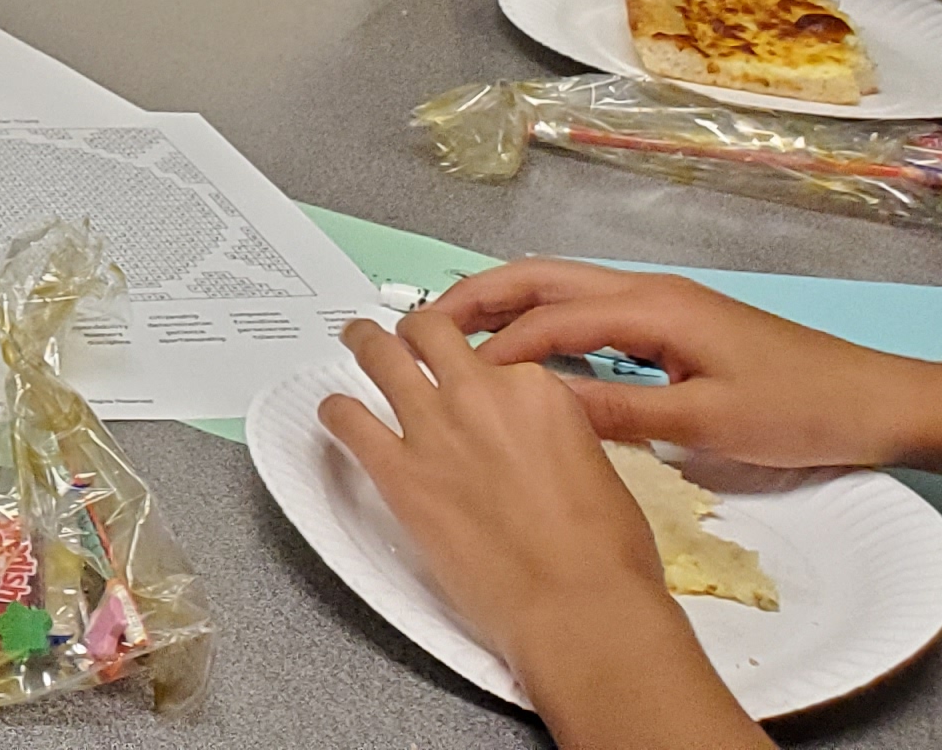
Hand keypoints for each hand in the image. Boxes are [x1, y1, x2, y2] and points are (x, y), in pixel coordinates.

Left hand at [319, 312, 725, 724]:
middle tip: (401, 339)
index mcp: (537, 391)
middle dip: (414, 333)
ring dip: (364, 344)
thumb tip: (530, 445)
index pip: (495, 358)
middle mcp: (480, 395)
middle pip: (430, 333)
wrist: (580, 608)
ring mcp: (435, 429)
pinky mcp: (399, 473)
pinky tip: (335, 415)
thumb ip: (553, 439)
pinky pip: (348, 421)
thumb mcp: (596, 470)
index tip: (471, 383)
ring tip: (357, 342)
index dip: (480, 372)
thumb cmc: (606, 557)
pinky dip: (337, 413)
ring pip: (380, 356)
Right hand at [440, 262, 941, 481]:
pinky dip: (544, 320)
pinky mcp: (675, 324)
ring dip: (507, 304)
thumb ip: (621, 411)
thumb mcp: (710, 423)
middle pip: (543, 278)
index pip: (551, 320)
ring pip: (563, 288)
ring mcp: (662, 304)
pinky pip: (589, 310)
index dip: (496, 349)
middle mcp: (648, 291)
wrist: (880, 401)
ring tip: (456, 336)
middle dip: (479, 298)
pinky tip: (529, 353)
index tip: (447, 379)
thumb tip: (538, 406)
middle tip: (423, 328)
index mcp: (652, 307)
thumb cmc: (800, 410)